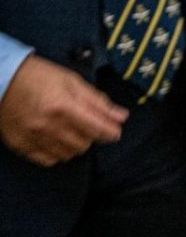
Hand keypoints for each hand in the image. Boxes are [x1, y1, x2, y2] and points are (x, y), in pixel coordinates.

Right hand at [0, 55, 128, 166]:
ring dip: (75, 145)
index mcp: (63, 106)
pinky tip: (55, 140)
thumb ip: (98, 101)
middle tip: (86, 125)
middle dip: (91, 136)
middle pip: (84, 144)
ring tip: (70, 130)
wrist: (1, 79)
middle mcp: (48, 125)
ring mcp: (32, 137)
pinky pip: (48, 160)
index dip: (111, 132)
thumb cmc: (39, 76)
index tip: (115, 131)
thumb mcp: (72, 81)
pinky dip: (57, 153)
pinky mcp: (20, 144)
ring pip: (68, 154)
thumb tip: (122, 117)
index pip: (97, 129)